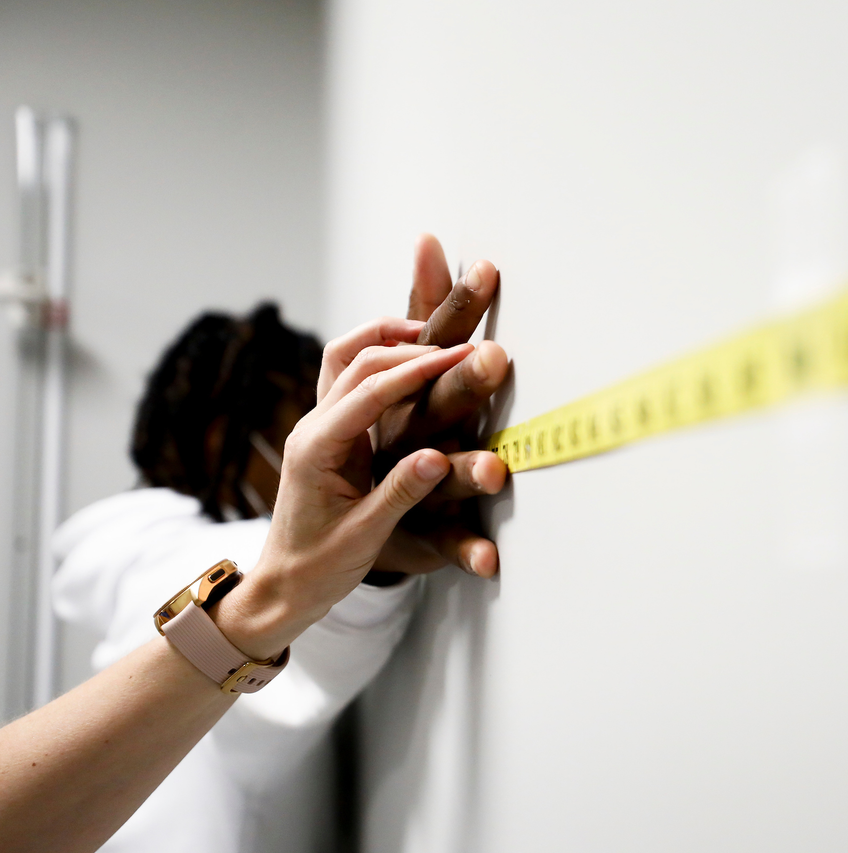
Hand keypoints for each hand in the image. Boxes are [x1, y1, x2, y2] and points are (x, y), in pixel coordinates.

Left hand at [214, 318, 473, 658]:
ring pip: (349, 361)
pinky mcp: (331, 433)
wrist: (283, 587)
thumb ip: (401, 493)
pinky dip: (385, 364)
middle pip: (357, 361)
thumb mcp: (364, 537)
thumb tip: (439, 457)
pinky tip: (416, 368)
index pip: (369, 391)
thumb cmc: (318, 568)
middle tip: (463, 348)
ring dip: (390, 342)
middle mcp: (312, 428)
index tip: (460, 357)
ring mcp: (319, 427)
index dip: (417, 369)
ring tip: (437, 342)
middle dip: (410, 347)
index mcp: (316, 448)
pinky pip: (355, 381)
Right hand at [372, 234, 508, 578]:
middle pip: (412, 400)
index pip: (395, 351)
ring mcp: (377, 493)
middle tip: (493, 355)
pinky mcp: (398, 541)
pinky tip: (490, 557)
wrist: (295, 568)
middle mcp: (363, 441)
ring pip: (422, 474)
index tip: (483, 282)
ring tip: (496, 468)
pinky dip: (463, 552)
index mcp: (357, 407)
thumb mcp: (378, 391)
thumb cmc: (344, 468)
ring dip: (461, 470)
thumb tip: (430, 246)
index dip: (438, 319)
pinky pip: (437, 548)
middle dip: (450, 375)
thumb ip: (410, 327)